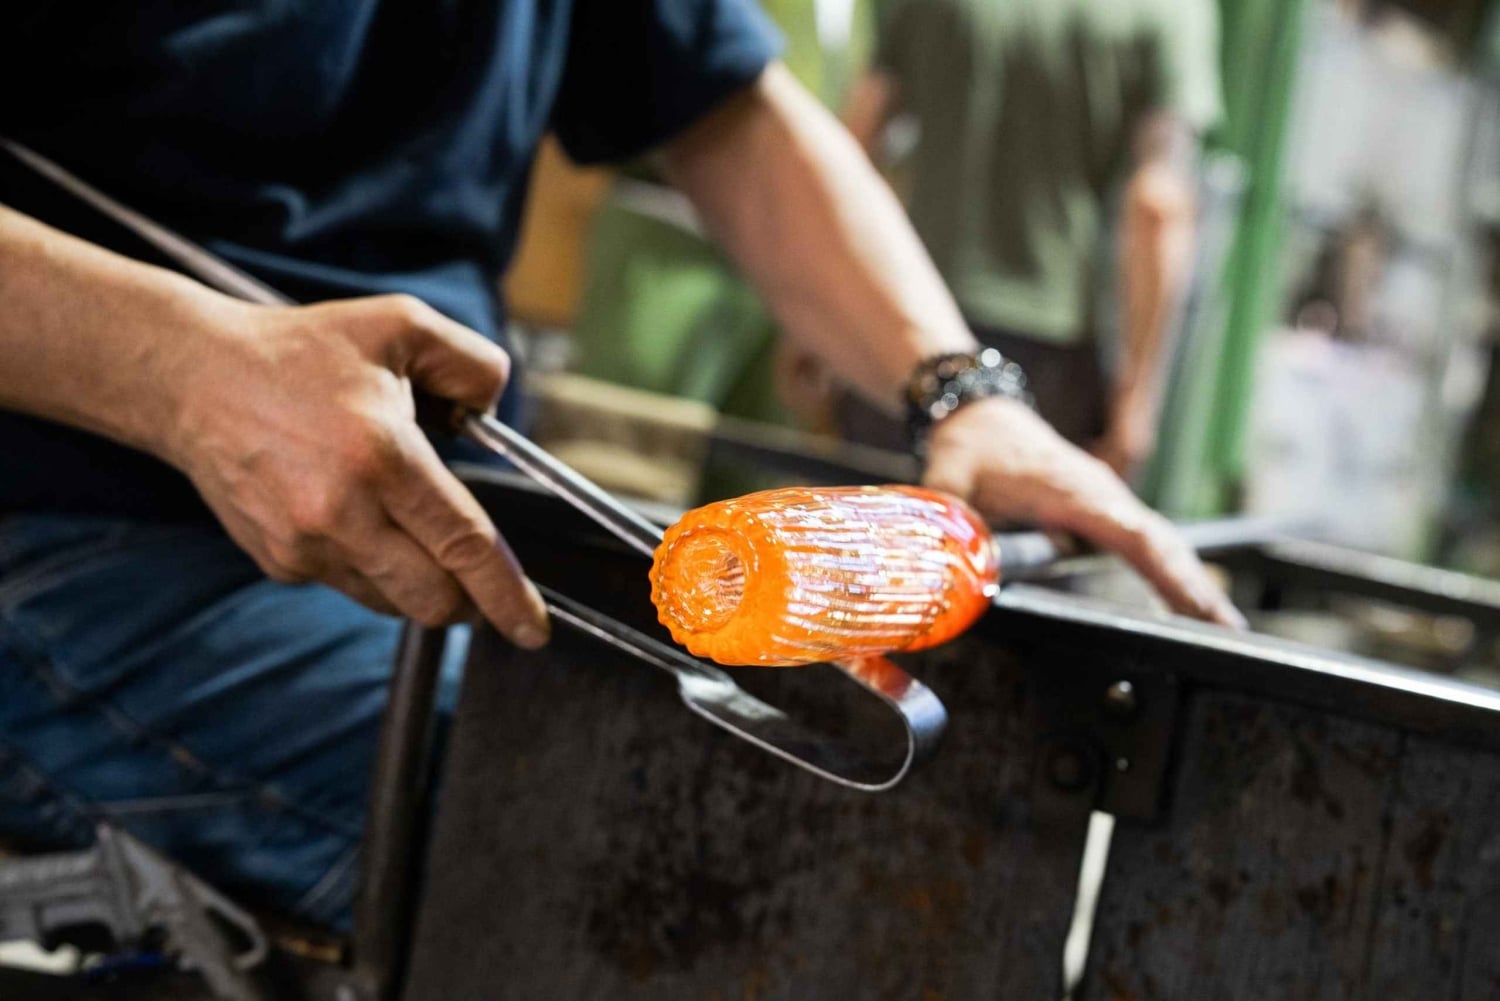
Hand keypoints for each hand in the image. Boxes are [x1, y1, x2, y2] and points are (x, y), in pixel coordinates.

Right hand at [160, 293, 550, 646]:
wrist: (194, 378)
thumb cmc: (303, 350)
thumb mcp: (402, 326)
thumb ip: (472, 363)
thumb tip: (498, 410)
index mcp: (382, 456)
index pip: (463, 545)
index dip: (506, 594)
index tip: (533, 628)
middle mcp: (341, 512)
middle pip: (432, 598)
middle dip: (468, 599)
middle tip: (475, 571)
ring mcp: (304, 545)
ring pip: (393, 601)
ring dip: (419, 581)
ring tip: (402, 519)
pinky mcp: (279, 561)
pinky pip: (351, 585)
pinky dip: (374, 567)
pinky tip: (355, 516)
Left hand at [923, 397, 1244, 627]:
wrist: (981, 415)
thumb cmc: (970, 447)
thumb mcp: (950, 481)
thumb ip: (954, 521)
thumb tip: (951, 564)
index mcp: (1073, 491)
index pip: (1133, 535)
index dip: (1167, 572)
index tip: (1197, 605)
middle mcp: (1101, 495)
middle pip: (1161, 543)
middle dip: (1196, 586)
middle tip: (1230, 632)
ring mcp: (1106, 501)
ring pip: (1159, 543)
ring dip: (1190, 580)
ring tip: (1223, 628)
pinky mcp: (1102, 509)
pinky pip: (1143, 542)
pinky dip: (1169, 570)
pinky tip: (1189, 602)